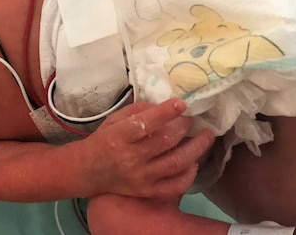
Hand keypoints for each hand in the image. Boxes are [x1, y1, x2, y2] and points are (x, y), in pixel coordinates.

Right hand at [84, 98, 214, 198]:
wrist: (89, 171)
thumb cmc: (104, 140)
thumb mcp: (114, 120)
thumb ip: (138, 111)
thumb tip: (166, 106)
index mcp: (119, 136)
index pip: (145, 124)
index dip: (166, 112)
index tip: (182, 103)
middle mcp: (131, 158)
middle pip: (166, 141)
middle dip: (184, 127)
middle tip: (193, 119)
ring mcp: (141, 177)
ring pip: (176, 163)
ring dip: (196, 148)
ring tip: (206, 137)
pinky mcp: (148, 191)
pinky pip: (175, 186)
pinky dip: (189, 175)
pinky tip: (194, 162)